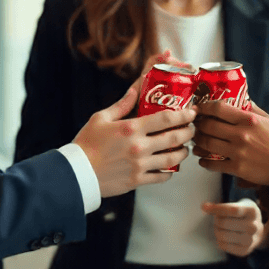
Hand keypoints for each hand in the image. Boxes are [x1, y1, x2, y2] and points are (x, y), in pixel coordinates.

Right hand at [73, 80, 195, 197]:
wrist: (77, 173)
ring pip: (172, 158)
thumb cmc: (87, 144)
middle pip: (175, 138)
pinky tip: (170, 166)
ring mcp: (140, 165)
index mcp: (131, 128)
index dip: (183, 114)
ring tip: (184, 148)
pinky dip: (170, 171)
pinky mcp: (138, 180)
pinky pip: (162, 176)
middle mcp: (139, 147)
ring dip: (183, 152)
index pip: (166, 118)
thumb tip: (136, 89)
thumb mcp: (101, 118)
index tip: (191, 112)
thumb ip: (122, 104)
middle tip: (192, 128)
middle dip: (188, 132)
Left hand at [193, 100, 268, 186]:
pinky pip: (213, 164)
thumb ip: (252, 109)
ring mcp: (238, 152)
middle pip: (209, 126)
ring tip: (196, 141)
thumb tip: (240, 98)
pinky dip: (204, 162)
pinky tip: (203, 159)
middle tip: (195, 125)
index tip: (199, 108)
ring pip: (207, 144)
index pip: (219, 108)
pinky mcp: (237, 168)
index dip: (204, 107)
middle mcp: (241, 134)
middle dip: (198, 124)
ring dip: (198, 142)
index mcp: (249, 120)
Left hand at [201, 198, 267, 257]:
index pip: (232, 210)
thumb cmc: (244, 216)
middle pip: (224, 223)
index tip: (205, 207)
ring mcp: (250, 240)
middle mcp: (253, 227)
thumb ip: (224, 206)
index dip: (216, 208)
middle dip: (216, 219)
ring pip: (222, 235)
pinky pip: (223, 245)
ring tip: (220, 227)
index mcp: (252, 211)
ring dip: (216, 230)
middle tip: (217, 218)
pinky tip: (224, 235)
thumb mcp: (239, 205)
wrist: (258, 233)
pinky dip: (219, 240)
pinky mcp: (244, 251)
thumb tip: (205, 207)